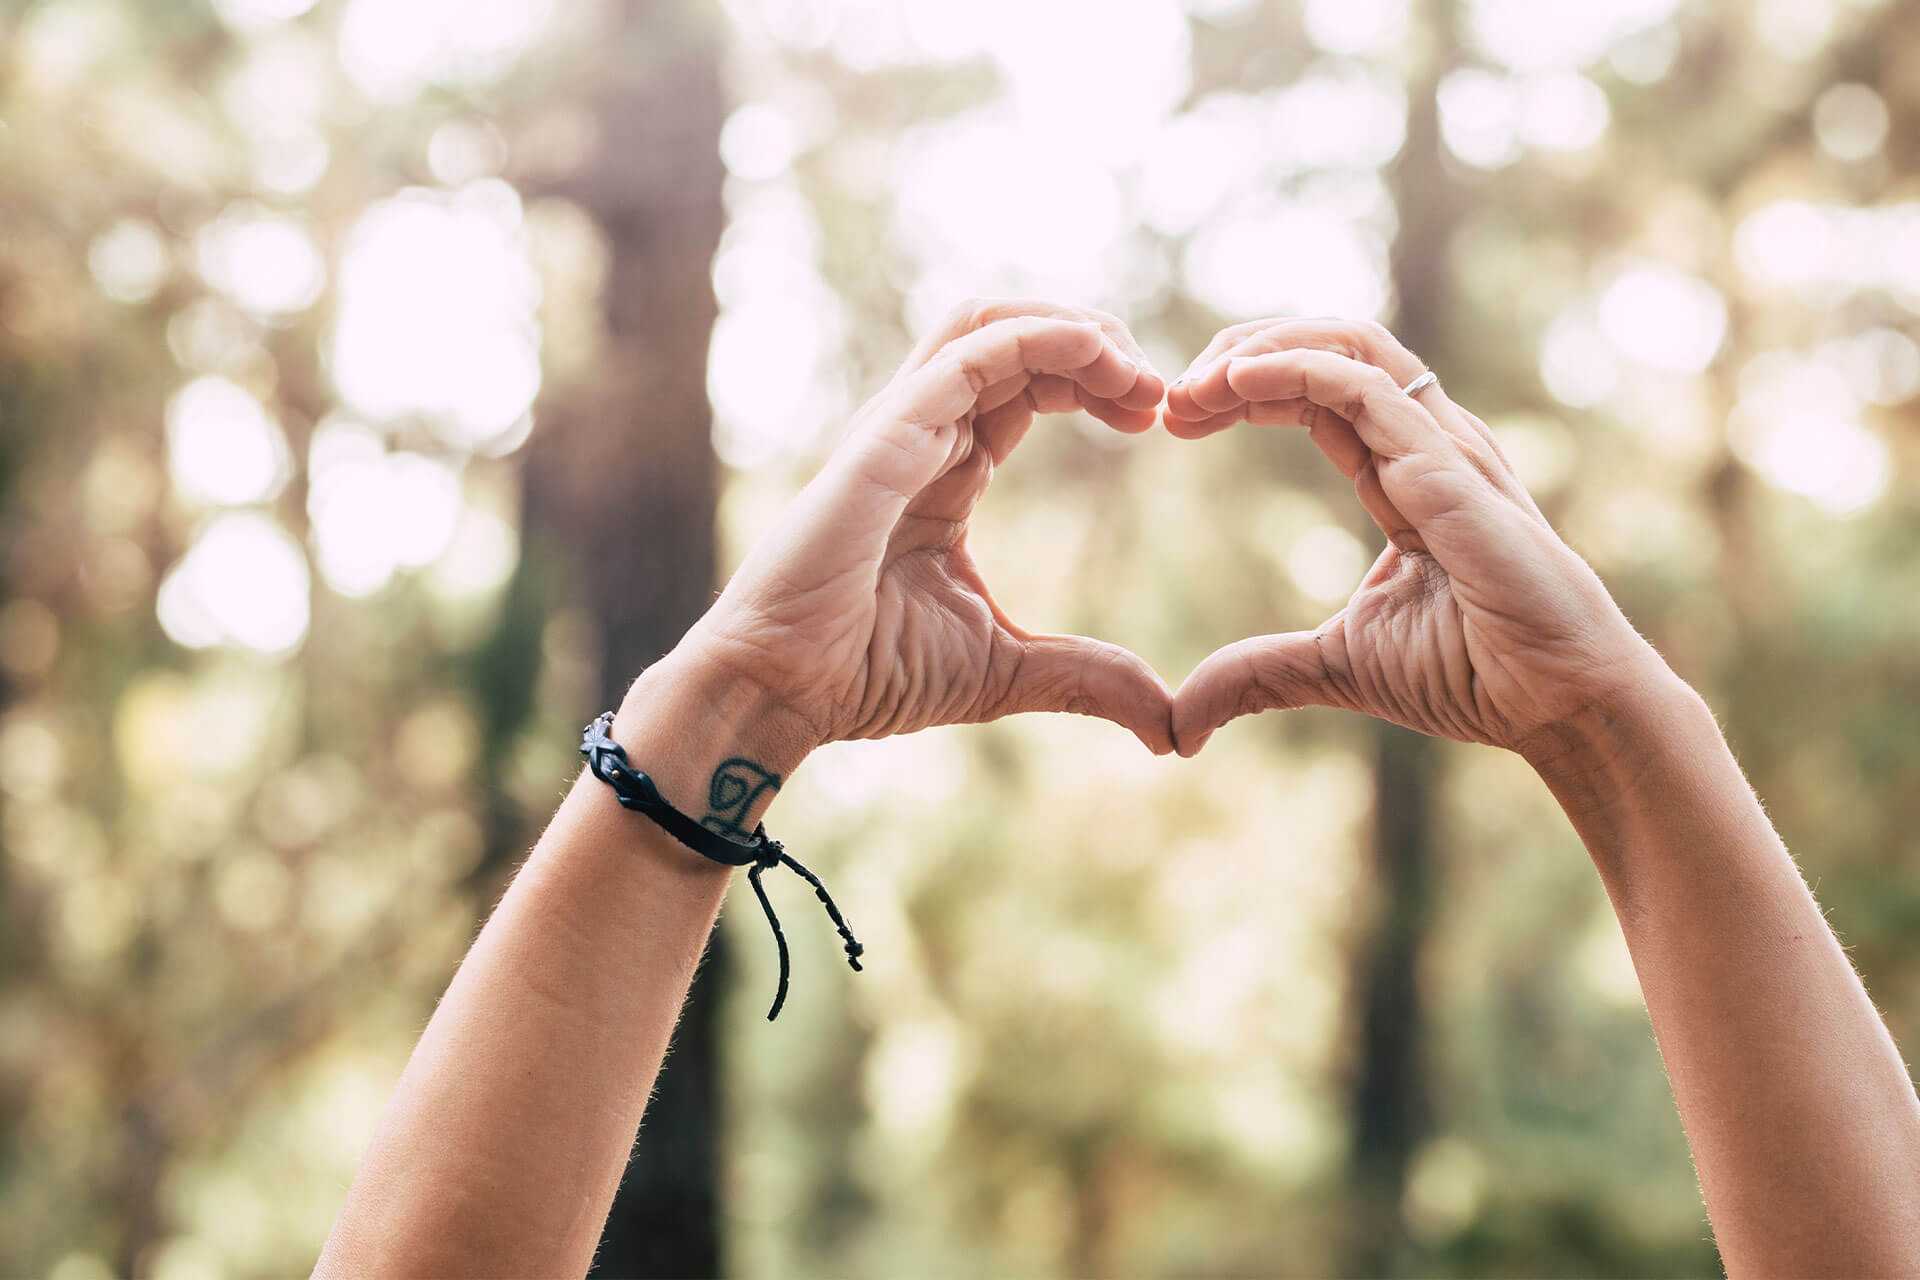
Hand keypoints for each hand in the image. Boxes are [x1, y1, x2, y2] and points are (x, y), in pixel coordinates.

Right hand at [678, 300, 1174, 757]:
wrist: (783, 692)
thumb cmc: (868, 675)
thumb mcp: (1007, 671)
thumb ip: (1086, 677)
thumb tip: (1167, 727)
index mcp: (943, 470)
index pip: (1025, 384)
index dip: (1095, 382)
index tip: (1155, 417)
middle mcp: (920, 433)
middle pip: (1014, 336)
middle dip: (1097, 344)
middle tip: (1158, 391)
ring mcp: (899, 426)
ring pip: (988, 320)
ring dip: (1072, 327)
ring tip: (1133, 370)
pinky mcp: (884, 435)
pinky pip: (969, 355)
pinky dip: (1040, 339)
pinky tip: (1098, 361)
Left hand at [1164, 317, 1669, 759]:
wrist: (1558, 703)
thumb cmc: (1473, 676)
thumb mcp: (1334, 666)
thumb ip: (1258, 674)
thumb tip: (1182, 722)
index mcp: (1401, 472)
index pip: (1313, 394)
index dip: (1241, 391)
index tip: (1172, 420)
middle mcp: (1424, 443)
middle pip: (1326, 349)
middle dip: (1240, 353)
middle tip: (1166, 393)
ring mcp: (1442, 446)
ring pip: (1347, 345)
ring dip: (1259, 349)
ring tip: (1191, 383)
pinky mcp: (1449, 467)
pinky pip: (1363, 387)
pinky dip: (1292, 369)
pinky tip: (1233, 384)